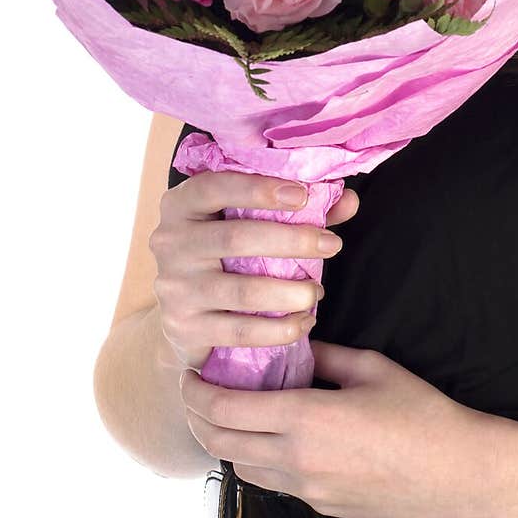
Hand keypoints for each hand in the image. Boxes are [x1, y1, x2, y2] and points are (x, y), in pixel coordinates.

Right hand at [149, 170, 358, 370]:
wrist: (185, 313)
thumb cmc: (227, 254)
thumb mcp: (251, 222)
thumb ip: (298, 209)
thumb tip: (348, 200)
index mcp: (182, 204)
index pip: (215, 186)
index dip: (259, 189)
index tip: (303, 195)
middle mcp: (169, 241)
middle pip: (235, 238)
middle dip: (291, 241)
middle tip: (332, 245)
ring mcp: (174, 287)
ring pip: (240, 290)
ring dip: (288, 292)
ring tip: (317, 291)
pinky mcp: (184, 326)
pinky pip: (239, 331)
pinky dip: (278, 329)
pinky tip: (303, 322)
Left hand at [180, 339, 488, 517]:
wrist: (458, 472)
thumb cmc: (423, 417)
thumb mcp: (371, 368)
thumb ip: (325, 355)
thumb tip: (297, 344)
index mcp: (307, 419)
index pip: (226, 409)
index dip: (197, 391)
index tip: (192, 375)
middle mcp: (299, 460)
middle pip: (221, 444)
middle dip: (199, 418)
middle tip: (199, 394)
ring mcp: (309, 489)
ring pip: (243, 468)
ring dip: (229, 442)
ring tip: (234, 415)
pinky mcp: (323, 507)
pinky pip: (274, 483)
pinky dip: (260, 460)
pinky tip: (274, 438)